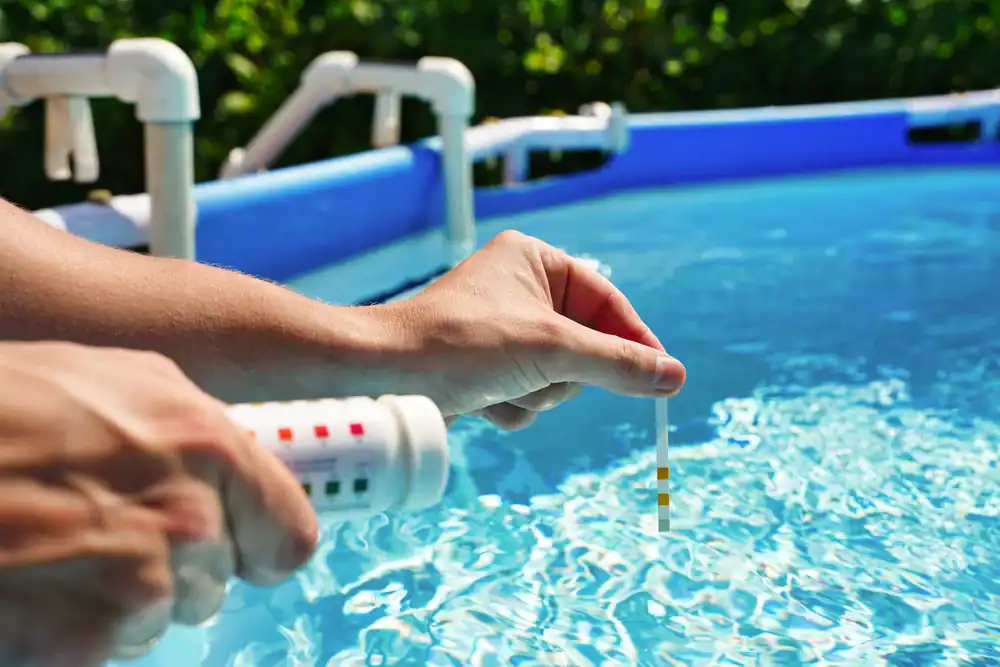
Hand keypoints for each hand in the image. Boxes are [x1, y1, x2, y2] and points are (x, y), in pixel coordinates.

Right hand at [0, 342, 316, 666]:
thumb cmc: (4, 405)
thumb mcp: (117, 382)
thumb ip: (192, 432)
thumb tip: (235, 469)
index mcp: (208, 446)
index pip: (289, 534)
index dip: (264, 544)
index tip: (250, 551)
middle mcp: (188, 519)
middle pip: (216, 579)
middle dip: (173, 565)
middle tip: (105, 531)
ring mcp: (136, 586)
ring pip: (159, 617)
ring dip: (120, 600)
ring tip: (56, 550)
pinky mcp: (81, 642)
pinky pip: (103, 649)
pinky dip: (72, 631)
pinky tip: (32, 587)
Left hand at [387, 230, 685, 428]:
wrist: (386, 378)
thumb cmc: (464, 345)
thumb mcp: (552, 351)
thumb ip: (617, 364)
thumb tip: (674, 377)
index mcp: (535, 260)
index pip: (606, 302)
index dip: (634, 341)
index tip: (663, 378)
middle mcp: (518, 287)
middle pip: (584, 345)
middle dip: (564, 374)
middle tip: (543, 378)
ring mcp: (501, 329)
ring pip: (557, 376)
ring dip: (537, 394)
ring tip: (502, 387)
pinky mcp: (485, 365)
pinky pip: (527, 393)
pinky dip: (513, 406)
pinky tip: (483, 402)